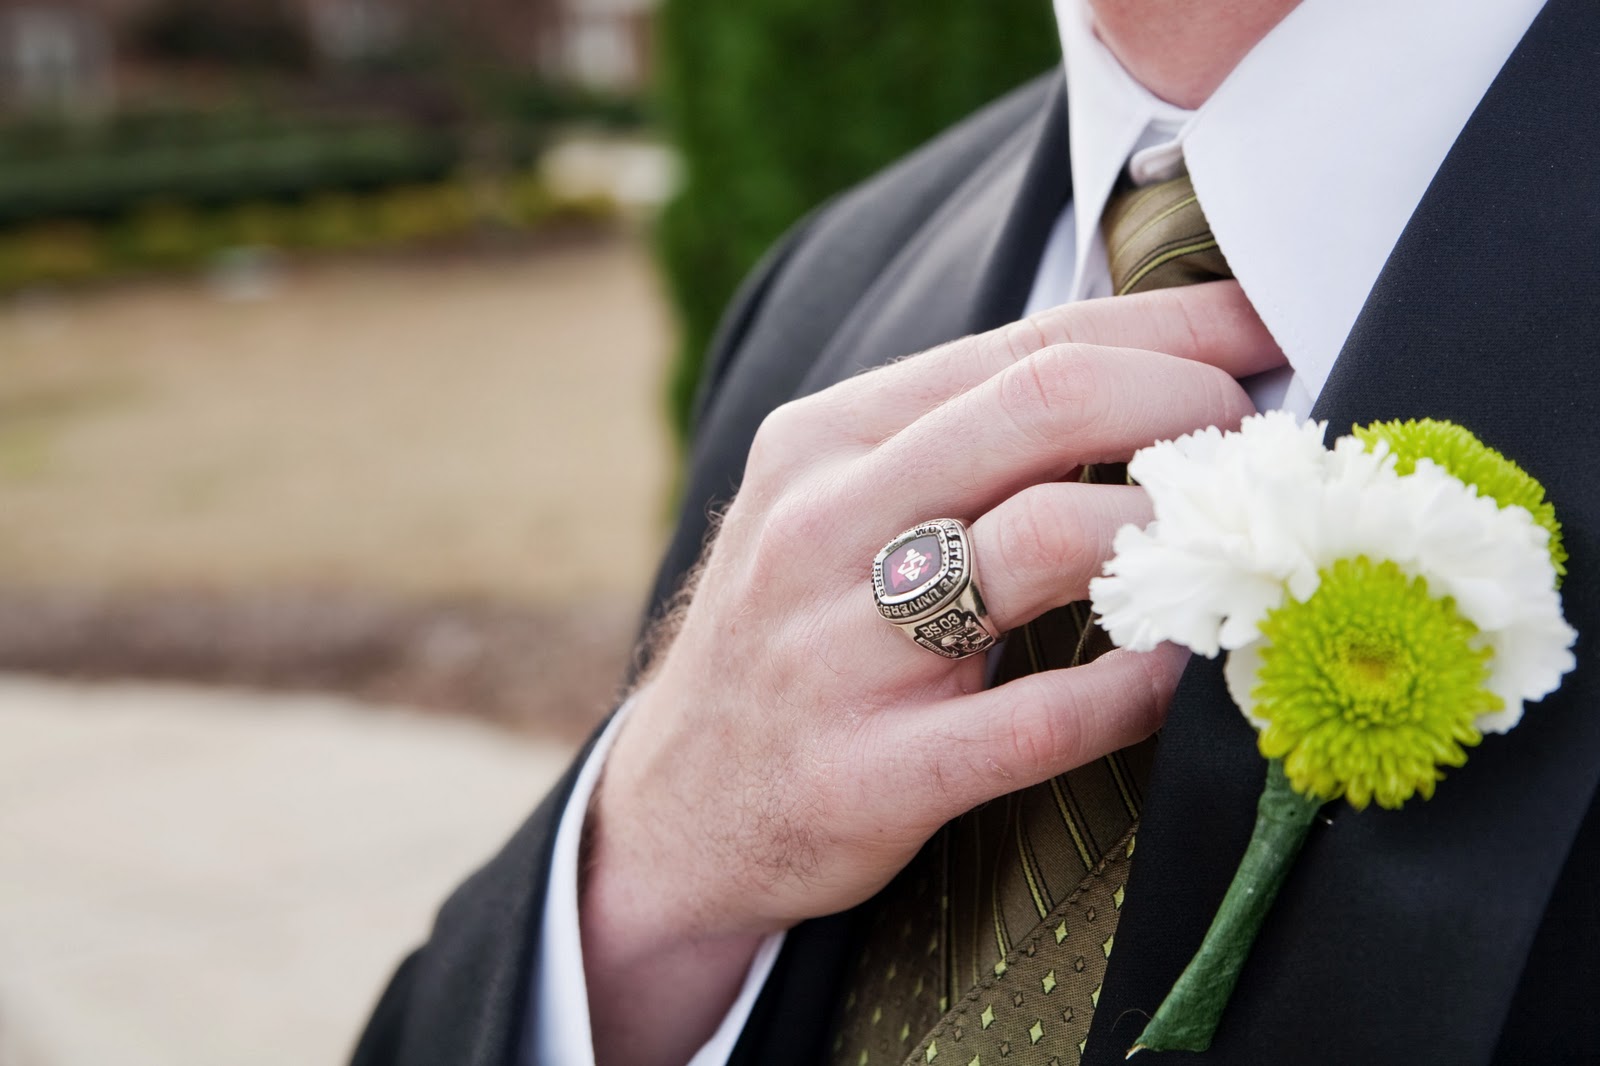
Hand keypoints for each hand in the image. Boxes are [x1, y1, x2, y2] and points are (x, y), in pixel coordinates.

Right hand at [581, 282, 1284, 1064]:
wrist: (683, 806)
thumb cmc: (793, 633)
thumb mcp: (831, 506)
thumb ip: (955, 440)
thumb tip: (1146, 377)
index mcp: (823, 440)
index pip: (1027, 345)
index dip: (1173, 327)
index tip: (1266, 330)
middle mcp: (822, 525)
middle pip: (1045, 407)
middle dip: (1188, 405)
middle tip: (1256, 442)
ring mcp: (839, 651)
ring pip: (1047, 542)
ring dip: (1174, 538)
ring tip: (1229, 551)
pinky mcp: (872, 772)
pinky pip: (1041, 721)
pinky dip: (1140, 689)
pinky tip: (1181, 673)